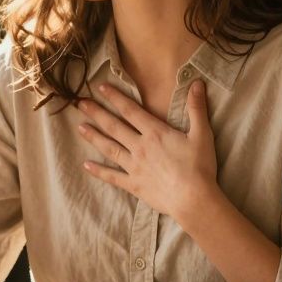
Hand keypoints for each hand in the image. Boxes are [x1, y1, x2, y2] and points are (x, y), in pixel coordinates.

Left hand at [76, 80, 218, 220]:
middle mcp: (140, 147)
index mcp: (155, 133)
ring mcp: (134, 167)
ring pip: (109, 148)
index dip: (115, 97)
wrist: (193, 199)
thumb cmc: (199, 167)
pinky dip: (98, 171)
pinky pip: (112, 177)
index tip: (100, 88)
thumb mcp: (202, 134)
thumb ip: (196, 108)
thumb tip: (197, 83)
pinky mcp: (133, 185)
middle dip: (97, 113)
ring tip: (79, 128)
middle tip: (80, 103)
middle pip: (114, 127)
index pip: (130, 110)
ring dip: (94, 137)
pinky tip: (86, 165)